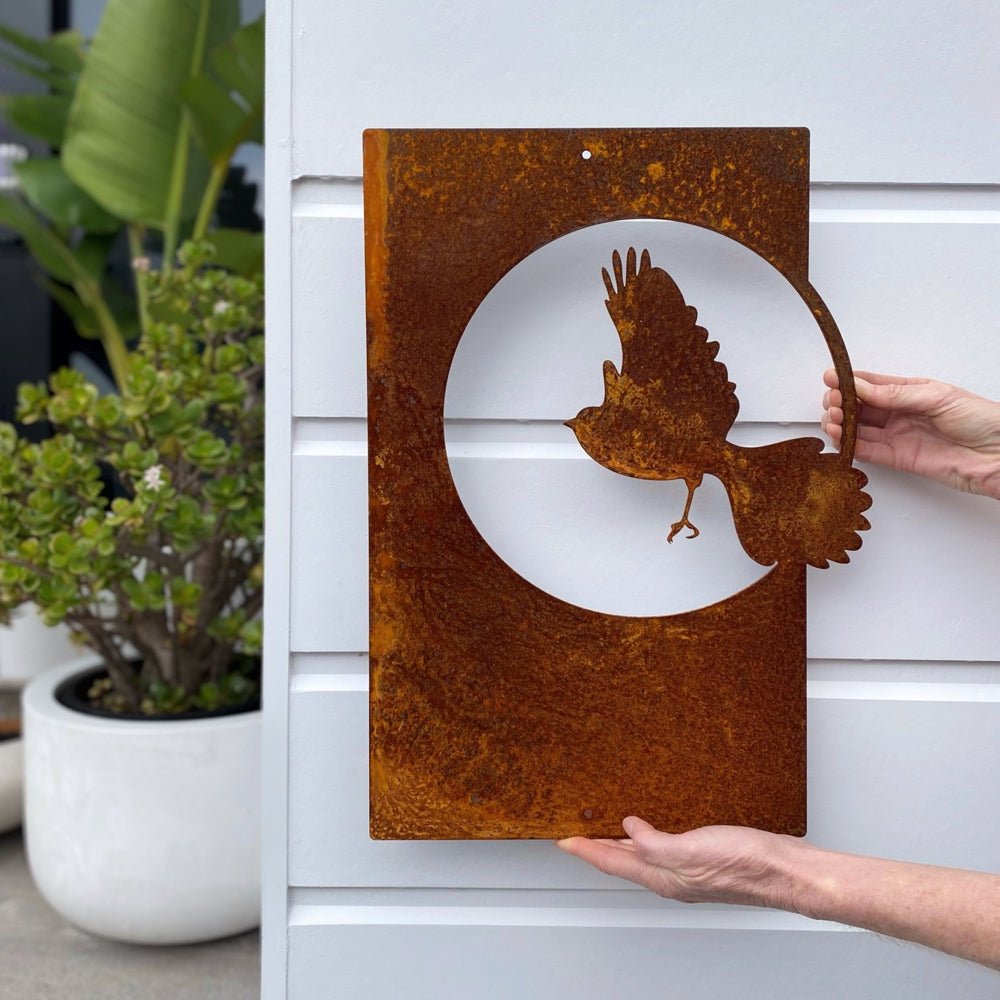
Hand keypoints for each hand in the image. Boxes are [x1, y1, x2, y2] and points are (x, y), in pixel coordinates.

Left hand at [557, 816, 806, 908]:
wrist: (784, 870)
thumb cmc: (744, 866)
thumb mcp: (689, 851)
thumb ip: (654, 843)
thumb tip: (627, 828)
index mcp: (663, 877)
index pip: (611, 862)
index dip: (584, 850)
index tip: (562, 840)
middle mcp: (671, 875)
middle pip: (622, 860)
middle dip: (597, 846)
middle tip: (576, 832)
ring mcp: (687, 867)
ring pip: (642, 853)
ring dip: (620, 840)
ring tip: (603, 826)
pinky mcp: (702, 854)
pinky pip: (663, 843)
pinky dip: (648, 833)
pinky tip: (651, 822)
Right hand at [822, 370, 999, 498]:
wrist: (999, 454)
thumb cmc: (981, 419)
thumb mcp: (937, 396)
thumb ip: (895, 395)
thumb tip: (861, 387)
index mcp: (911, 392)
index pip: (873, 385)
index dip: (849, 381)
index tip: (831, 378)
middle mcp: (901, 413)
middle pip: (860, 407)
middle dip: (841, 402)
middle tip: (833, 402)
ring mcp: (898, 436)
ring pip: (859, 429)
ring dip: (840, 424)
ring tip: (831, 420)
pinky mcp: (898, 459)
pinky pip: (868, 452)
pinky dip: (850, 446)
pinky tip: (840, 438)